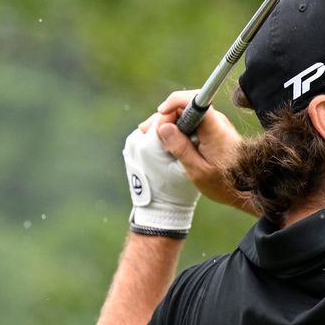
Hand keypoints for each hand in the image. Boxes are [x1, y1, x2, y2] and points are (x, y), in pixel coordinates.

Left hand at [123, 114, 200, 235]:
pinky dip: (157, 140)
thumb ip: (189, 138)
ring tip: (178, 143)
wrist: (158, 210)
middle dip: (175, 123)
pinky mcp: (129, 150)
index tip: (195, 120)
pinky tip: (166, 151)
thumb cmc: (177, 190)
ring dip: (166, 131)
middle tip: (189, 133)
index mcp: (150, 144)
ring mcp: (131, 146)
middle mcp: (136, 141)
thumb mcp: (189, 164)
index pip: (168, 115)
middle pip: (159, 119)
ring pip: (153, 127)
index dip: (184, 114)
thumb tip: (194, 116)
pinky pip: (146, 136)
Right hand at [154, 91, 257, 216]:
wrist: (250, 188)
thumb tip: (164, 127)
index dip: (173, 103)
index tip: (160, 116)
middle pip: (185, 106)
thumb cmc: (226, 183)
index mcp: (213, 127)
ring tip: (151, 137)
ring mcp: (215, 125)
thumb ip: (180, 148)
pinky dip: (177, 130)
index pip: (192, 100)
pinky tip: (165, 141)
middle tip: (147, 131)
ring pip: (186, 115)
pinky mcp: (213, 132)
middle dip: (164, 116)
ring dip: (169, 123)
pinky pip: (192, 124)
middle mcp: (215, 120)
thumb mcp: (198, 171)